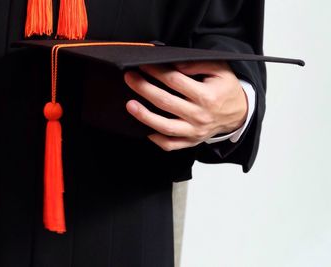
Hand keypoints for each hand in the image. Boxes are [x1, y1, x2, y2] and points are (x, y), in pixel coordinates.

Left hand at [124, 61, 247, 150]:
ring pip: (165, 127)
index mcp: (207, 96)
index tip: (143, 64)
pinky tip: (144, 129)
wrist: (239, 113)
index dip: (157, 71)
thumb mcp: (221, 70)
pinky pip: (170, 144)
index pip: (175, 81)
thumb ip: (199, 64)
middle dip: (144, 88)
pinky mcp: (191, 141)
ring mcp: (194, 131)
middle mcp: (199, 116)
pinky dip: (156, 139)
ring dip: (144, 116)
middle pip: (166, 102)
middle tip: (129, 78)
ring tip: (130, 104)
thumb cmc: (226, 89)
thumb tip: (176, 65)